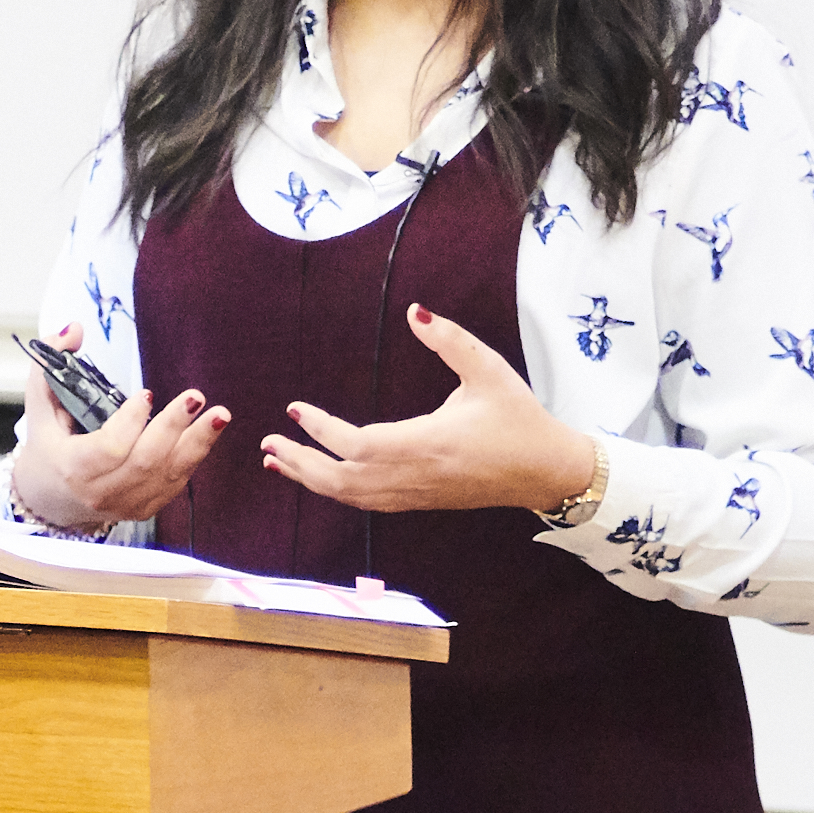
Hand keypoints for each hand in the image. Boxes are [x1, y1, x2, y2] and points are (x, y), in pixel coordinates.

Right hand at [6, 328, 230, 530]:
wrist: (51, 500)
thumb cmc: (47, 448)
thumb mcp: (40, 406)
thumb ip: (50, 364)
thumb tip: (74, 329)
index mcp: (72, 468)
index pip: (108, 449)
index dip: (130, 422)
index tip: (146, 394)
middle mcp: (100, 492)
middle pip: (145, 462)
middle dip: (173, 427)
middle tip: (195, 397)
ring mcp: (125, 504)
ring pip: (168, 474)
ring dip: (198, 443)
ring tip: (220, 415)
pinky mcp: (144, 508)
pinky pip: (176, 482)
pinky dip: (194, 456)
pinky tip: (208, 431)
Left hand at [263, 304, 604, 514]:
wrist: (546, 472)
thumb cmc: (519, 419)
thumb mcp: (490, 370)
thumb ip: (450, 340)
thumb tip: (415, 311)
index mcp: (428, 443)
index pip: (358, 443)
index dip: (321, 430)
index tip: (295, 410)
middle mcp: (415, 475)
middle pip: (341, 480)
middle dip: (300, 462)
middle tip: (268, 442)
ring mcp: (415, 494)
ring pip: (349, 496)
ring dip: (310, 479)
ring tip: (278, 460)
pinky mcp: (418, 502)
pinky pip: (365, 502)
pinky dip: (335, 491)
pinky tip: (318, 477)